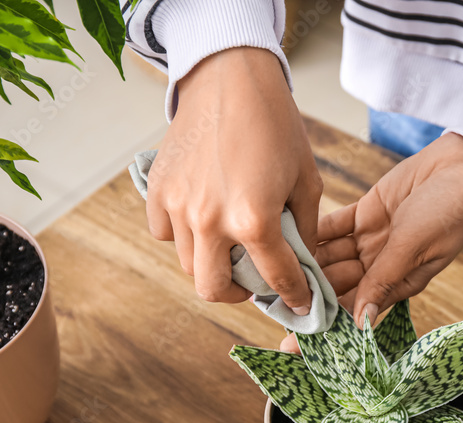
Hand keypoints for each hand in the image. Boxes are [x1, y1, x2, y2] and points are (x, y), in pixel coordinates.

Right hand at [146, 47, 321, 308]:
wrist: (230, 79)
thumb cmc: (276, 126)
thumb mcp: (306, 181)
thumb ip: (303, 231)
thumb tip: (303, 265)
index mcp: (253, 220)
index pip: (275, 278)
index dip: (293, 295)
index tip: (300, 303)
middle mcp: (209, 221)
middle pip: (213, 289)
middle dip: (239, 293)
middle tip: (255, 281)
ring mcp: (178, 206)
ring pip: (188, 263)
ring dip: (212, 262)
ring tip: (231, 244)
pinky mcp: (157, 190)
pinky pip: (165, 233)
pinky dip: (183, 235)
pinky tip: (204, 217)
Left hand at [278, 133, 462, 352]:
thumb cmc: (452, 212)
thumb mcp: (416, 247)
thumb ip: (384, 281)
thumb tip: (362, 323)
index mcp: (397, 283)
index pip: (355, 311)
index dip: (326, 325)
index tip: (294, 341)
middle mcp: (380, 266)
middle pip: (336, 286)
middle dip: (307, 294)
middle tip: (271, 301)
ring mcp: (371, 240)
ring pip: (329, 257)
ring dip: (304, 263)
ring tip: (272, 268)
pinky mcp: (365, 212)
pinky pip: (333, 226)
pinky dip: (312, 231)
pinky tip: (287, 235)